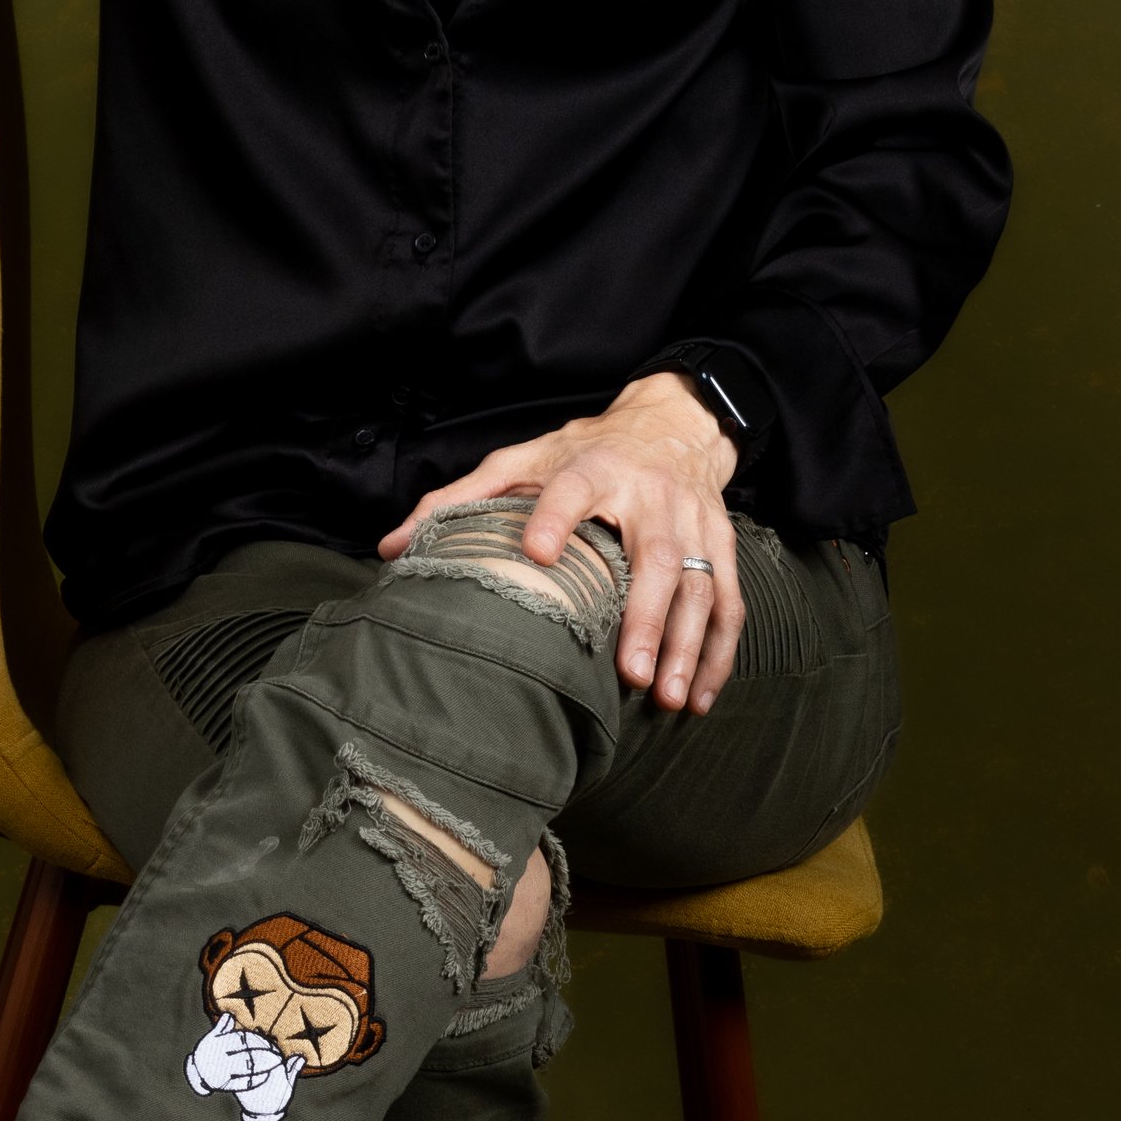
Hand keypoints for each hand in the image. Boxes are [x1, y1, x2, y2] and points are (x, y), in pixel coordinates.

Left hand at [378, 373, 745, 712]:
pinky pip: (729, 603)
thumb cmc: (589, 450)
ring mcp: (695, 522)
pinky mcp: (721, 545)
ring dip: (688, 646)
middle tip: (629, 675)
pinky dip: (719, 652)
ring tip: (667, 698)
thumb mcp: (525, 459)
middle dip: (647, 617)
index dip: (555, 517)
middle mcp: (651, 495)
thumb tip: (391, 545)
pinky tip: (699, 696)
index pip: (574, 489)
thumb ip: (461, 498)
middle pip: (657, 556)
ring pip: (702, 587)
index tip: (535, 552)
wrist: (677, 422)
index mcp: (596, 467)